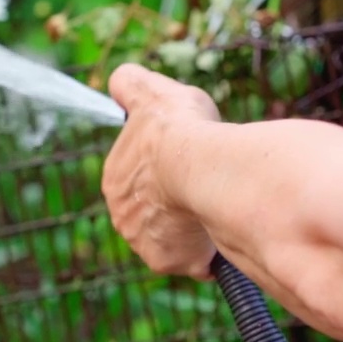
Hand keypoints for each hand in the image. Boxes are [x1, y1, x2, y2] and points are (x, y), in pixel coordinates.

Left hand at [102, 63, 220, 279]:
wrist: (197, 165)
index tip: (190, 166)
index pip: (143, 182)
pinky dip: (212, 251)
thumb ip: (131, 86)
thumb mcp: (151, 93)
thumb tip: (121, 79)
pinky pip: (196, 261)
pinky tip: (226, 233)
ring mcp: (144, 243)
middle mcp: (122, 217)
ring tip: (220, 209)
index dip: (169, 174)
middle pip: (159, 214)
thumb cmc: (176, 128)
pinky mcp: (169, 262)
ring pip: (178, 239)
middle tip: (207, 188)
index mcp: (116, 180)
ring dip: (197, 228)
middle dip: (181, 205)